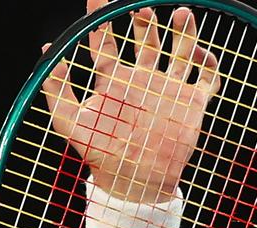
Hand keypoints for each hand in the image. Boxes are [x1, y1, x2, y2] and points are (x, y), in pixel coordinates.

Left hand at [42, 2, 220, 202]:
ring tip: (181, 13)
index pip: (103, 42)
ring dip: (183, 31)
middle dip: (143, 20)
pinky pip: (206, 77)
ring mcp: (167, 90)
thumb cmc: (100, 153)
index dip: (99, 18)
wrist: (134, 181)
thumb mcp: (70, 120)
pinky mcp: (190, 103)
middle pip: (144, 40)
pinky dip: (208, 63)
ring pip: (180, 50)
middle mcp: (141, 80)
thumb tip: (47, 52)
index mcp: (112, 81)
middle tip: (140, 3)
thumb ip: (57, 88)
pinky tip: (201, 55)